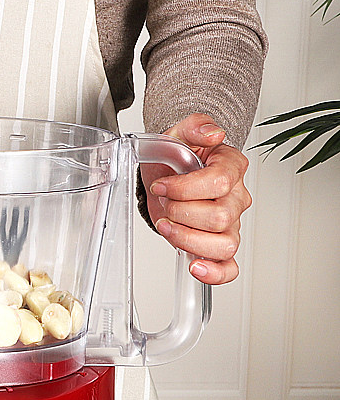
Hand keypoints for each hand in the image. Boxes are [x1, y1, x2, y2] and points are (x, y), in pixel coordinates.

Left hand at [144, 113, 251, 284]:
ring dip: (188, 239)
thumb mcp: (176, 133)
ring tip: (168, 227)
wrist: (165, 174)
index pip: (219, 183)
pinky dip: (215, 273)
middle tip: (164, 204)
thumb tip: (212, 133)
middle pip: (219, 217)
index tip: (162, 186)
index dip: (185, 188)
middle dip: (182, 213)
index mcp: (230, 167)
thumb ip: (195, 126)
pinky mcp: (217, 244)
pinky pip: (229, 266)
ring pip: (224, 244)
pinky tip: (196, 267)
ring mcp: (229, 223)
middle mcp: (235, 197)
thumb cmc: (174, 157)